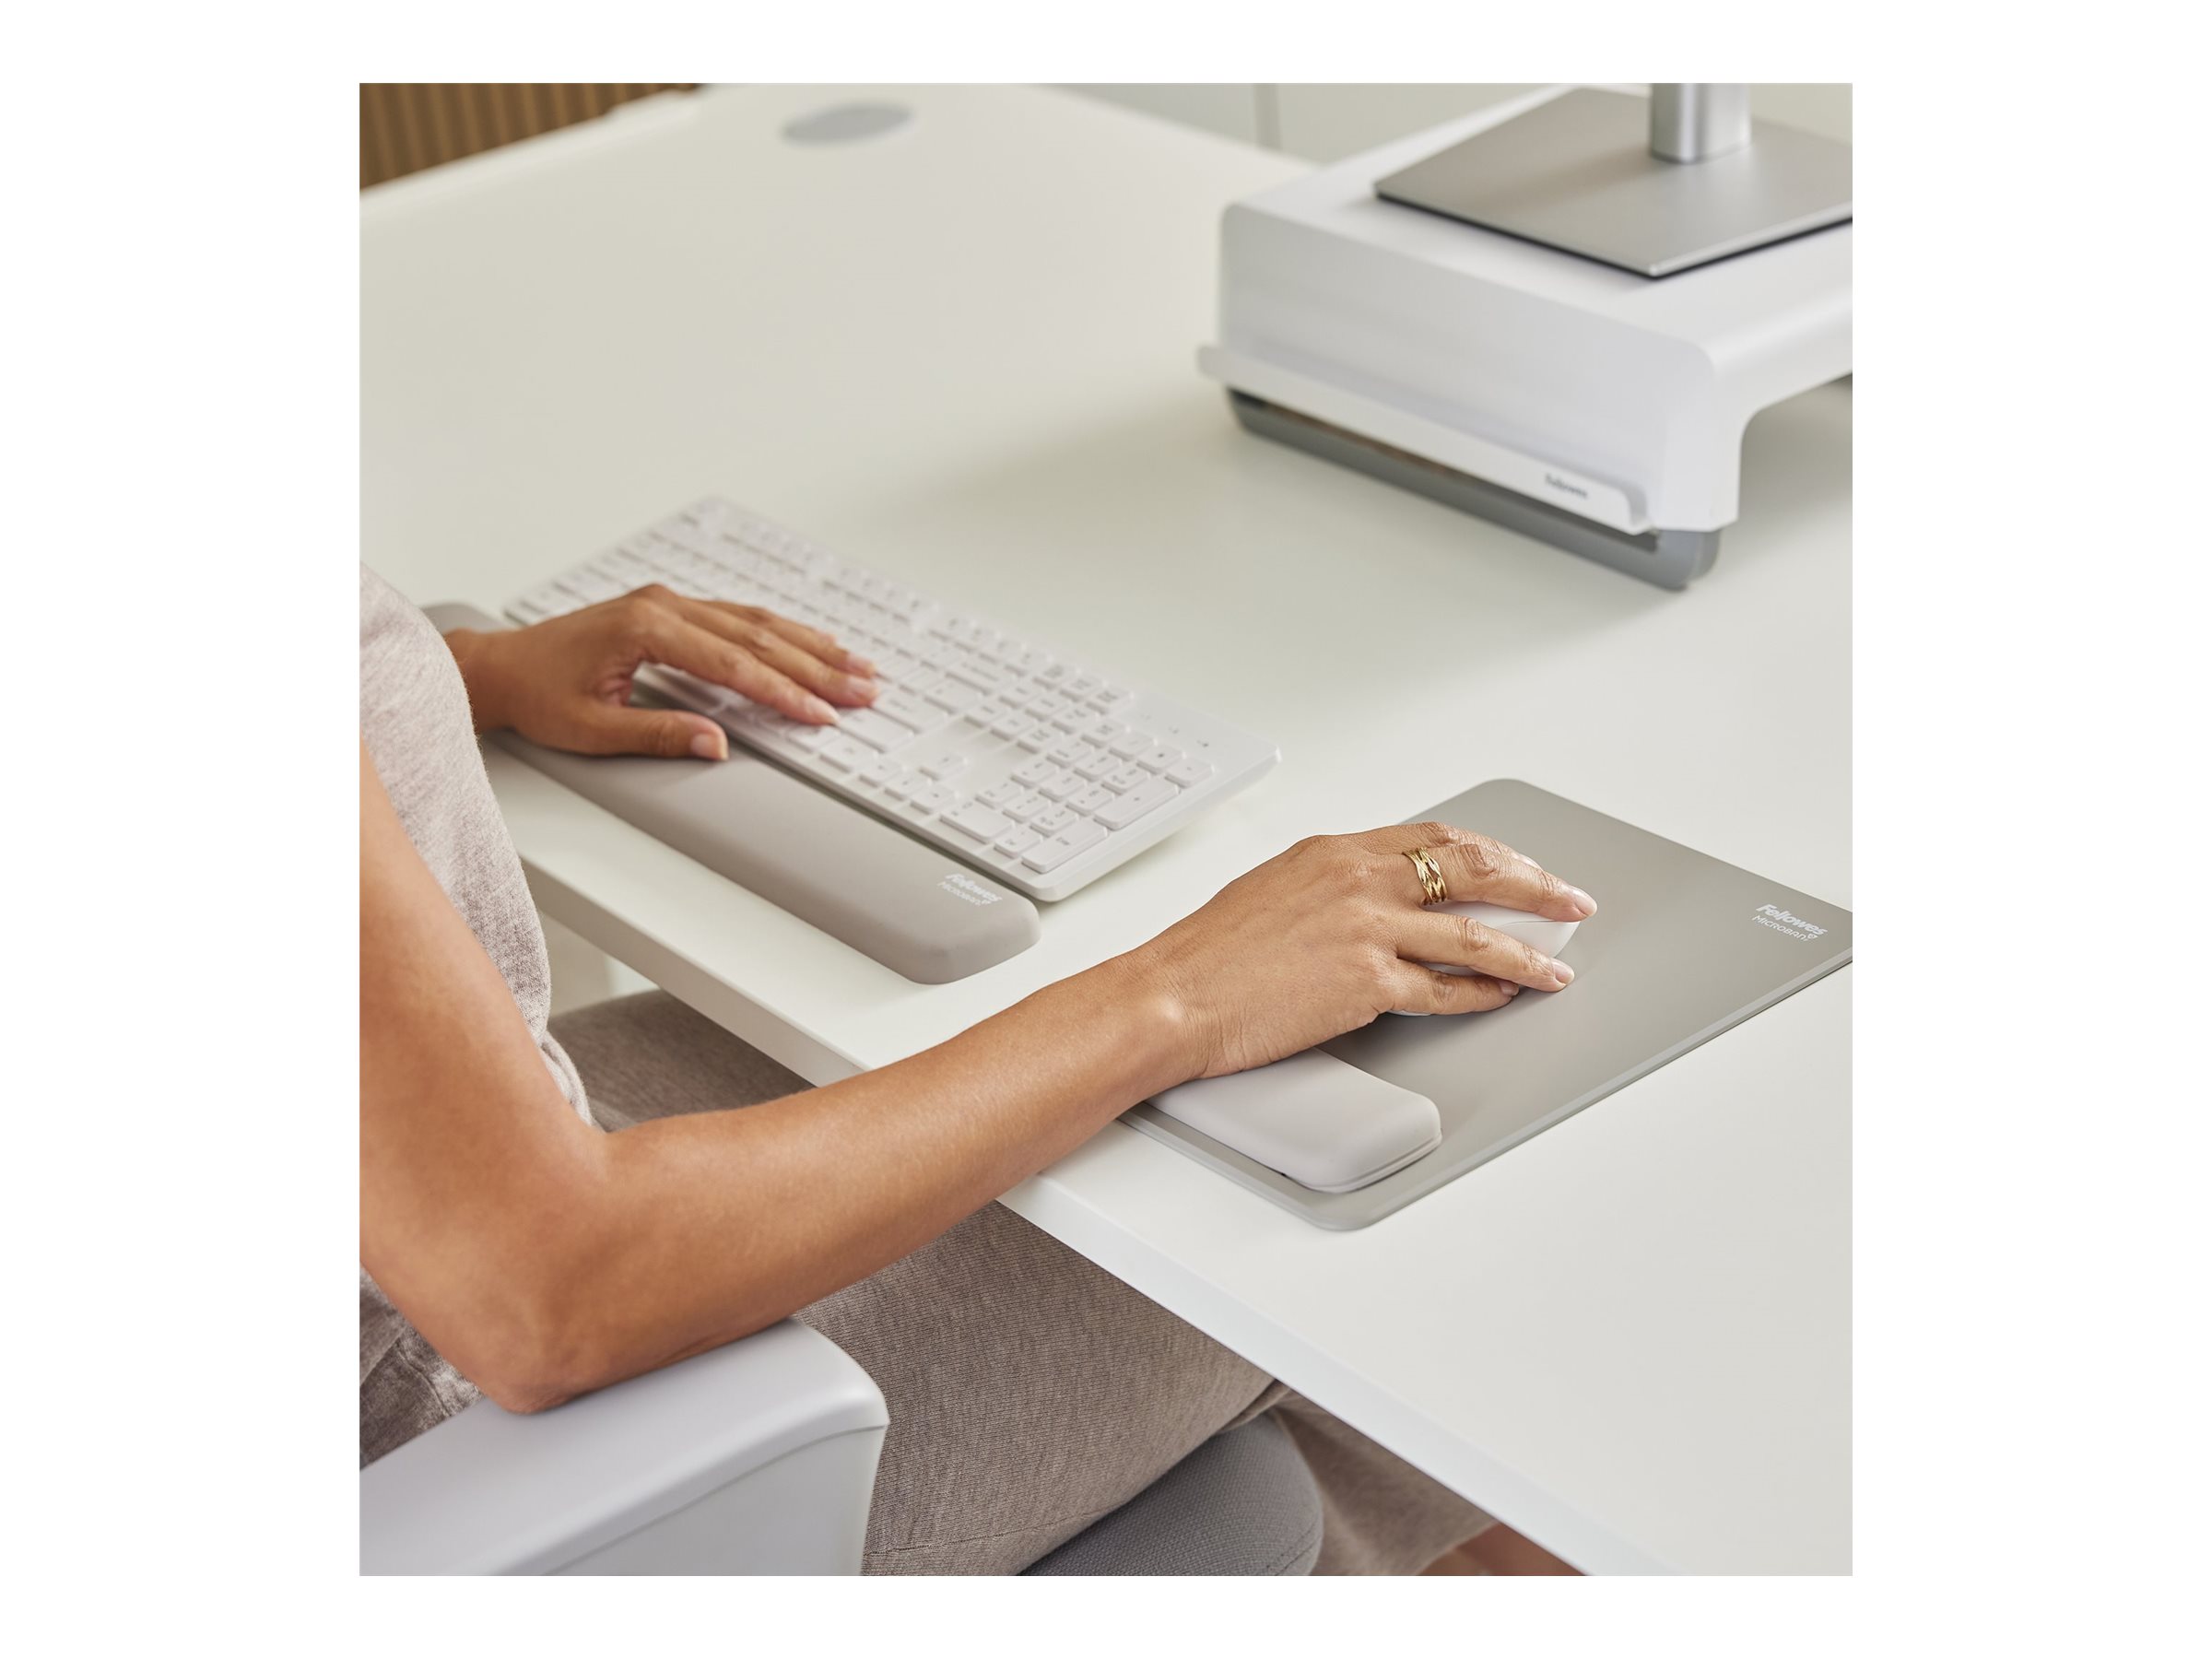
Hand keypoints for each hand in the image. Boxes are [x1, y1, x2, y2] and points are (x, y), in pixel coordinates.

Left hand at [446, 585, 878, 758]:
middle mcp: (665, 607)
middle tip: (864, 689)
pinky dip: (782, 633)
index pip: (735, 665)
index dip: (785, 693)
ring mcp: (670, 603)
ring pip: (757, 621)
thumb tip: (717, 744)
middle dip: (817, 667)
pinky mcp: (670, 609)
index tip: (821, 714)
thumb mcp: (592, 729)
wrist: (501, 665)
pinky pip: (739, 617)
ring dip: (810, 645)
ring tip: (856, 666)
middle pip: (759, 637)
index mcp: (647, 629)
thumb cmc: (538, 694)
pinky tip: (811, 644)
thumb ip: (658, 734)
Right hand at [1126, 823, 1597, 1079]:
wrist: (1173, 995)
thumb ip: (1335, 886)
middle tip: (1569, 902)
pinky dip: (1483, 994)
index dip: (1492, 854)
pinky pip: (1445, 990)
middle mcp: (1358, 880)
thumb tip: (1381, 898)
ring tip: (1555, 966)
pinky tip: (1502, 997)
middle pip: (1473, 871)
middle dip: (1534, 886)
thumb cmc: (1208, 953)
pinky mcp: (1367, 983)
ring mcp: (1367, 929)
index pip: (1436, 838)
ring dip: (1525, 952)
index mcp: (1336, 850)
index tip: (1521, 867)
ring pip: (1474, 935)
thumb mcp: (1275, 889)